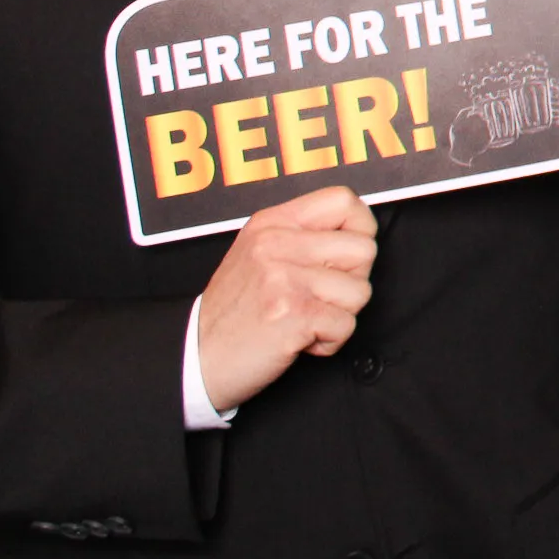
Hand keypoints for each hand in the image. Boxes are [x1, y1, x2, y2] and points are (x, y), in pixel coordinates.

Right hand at [195, 187, 378, 410]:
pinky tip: (298, 340)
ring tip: (303, 319)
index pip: (344, 200)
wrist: (195, 358)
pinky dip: (329, 342)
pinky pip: (346, 325)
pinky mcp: (293, 313)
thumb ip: (301, 236)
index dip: (360, 228)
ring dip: (339, 315)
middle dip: (352, 280)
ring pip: (360, 291)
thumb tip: (357, 231)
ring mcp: (284, 278)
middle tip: (317, 297)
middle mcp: (276, 244)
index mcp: (272, 223)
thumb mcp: (257, 254)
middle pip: (364, 249)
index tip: (347, 255)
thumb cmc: (232, 312)